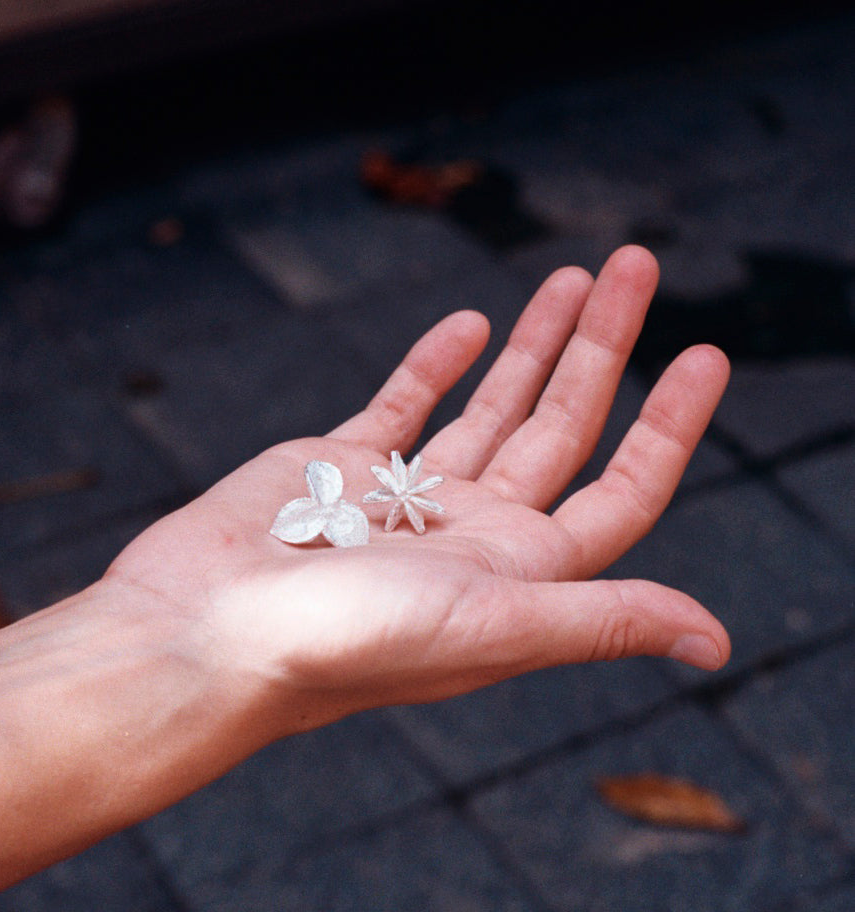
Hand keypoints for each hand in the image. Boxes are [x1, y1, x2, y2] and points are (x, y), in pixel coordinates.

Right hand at [103, 246, 730, 737]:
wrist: (203, 633)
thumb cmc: (341, 643)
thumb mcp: (487, 627)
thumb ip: (599, 621)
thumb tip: (715, 642)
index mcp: (516, 572)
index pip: (620, 492)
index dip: (671, 427)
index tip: (706, 350)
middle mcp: (471, 534)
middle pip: (561, 428)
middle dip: (602, 346)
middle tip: (636, 263)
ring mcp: (405, 497)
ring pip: (491, 407)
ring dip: (535, 344)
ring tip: (574, 276)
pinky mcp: (340, 466)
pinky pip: (405, 404)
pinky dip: (438, 362)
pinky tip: (474, 322)